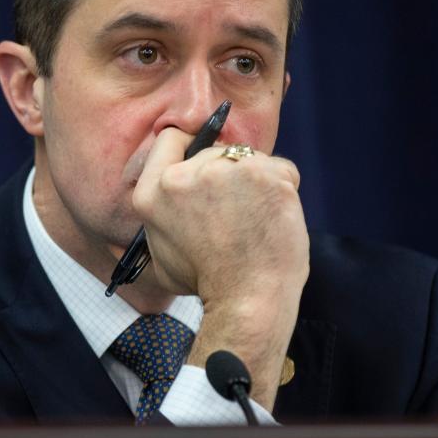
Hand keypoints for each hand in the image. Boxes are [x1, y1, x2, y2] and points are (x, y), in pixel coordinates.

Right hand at [132, 127, 308, 408]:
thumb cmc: (208, 283)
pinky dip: (284, 189)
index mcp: (154, 191)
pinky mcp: (266, 172)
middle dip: (229, 174)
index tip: (205, 163)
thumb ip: (164, 218)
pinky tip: (275, 217)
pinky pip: (281, 169)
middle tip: (238, 212)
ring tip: (257, 220)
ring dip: (257, 182)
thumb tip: (175, 201)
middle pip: (216, 151)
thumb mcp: (162, 253)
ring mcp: (228, 169)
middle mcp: (186, 174)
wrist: (247, 299)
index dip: (190, 145)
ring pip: (250, 158)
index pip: (171, 138)